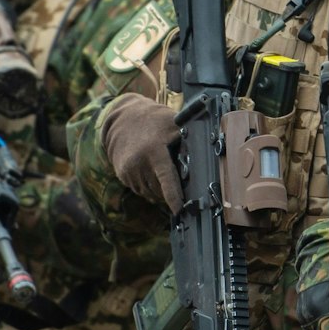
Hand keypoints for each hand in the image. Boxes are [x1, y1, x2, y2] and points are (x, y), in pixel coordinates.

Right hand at [99, 93, 182, 211]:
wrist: (122, 119)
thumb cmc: (155, 120)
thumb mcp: (174, 124)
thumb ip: (188, 140)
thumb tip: (206, 158)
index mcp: (154, 152)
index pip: (166, 180)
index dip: (173, 197)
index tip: (179, 210)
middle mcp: (138, 164)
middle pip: (160, 190)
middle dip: (171, 189)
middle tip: (178, 177)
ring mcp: (128, 171)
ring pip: (150, 193)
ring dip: (159, 189)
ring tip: (162, 170)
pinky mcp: (122, 175)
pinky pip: (140, 189)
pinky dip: (149, 186)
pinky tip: (151, 171)